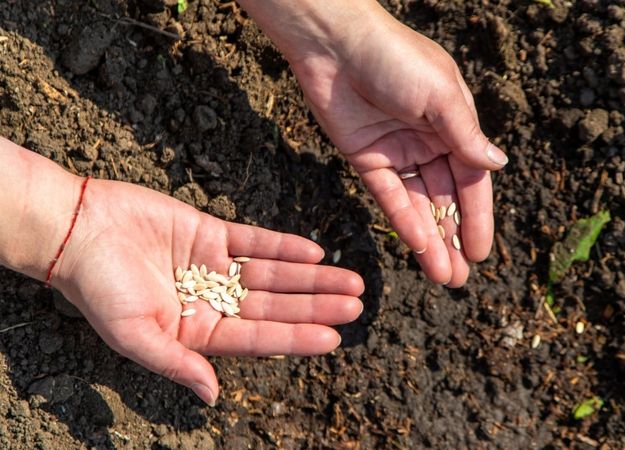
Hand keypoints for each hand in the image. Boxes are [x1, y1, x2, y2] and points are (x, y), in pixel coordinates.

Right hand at [52, 179, 363, 405]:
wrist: (76, 230)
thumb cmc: (98, 289)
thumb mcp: (134, 336)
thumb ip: (176, 364)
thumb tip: (213, 397)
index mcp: (198, 332)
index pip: (258, 337)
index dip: (296, 336)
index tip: (334, 339)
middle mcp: (213, 301)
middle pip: (275, 305)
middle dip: (316, 305)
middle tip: (356, 304)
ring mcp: (215, 266)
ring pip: (273, 272)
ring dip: (311, 275)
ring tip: (349, 279)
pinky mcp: (211, 232)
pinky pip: (254, 240)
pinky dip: (283, 245)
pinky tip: (314, 250)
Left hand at [273, 4, 507, 286]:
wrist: (334, 43)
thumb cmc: (395, 57)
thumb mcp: (439, 95)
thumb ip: (465, 136)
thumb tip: (498, 165)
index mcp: (453, 124)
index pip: (472, 180)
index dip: (477, 217)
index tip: (480, 253)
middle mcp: (428, 142)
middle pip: (446, 199)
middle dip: (453, 238)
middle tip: (460, 279)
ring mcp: (397, 152)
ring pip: (419, 205)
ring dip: (430, 240)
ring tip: (442, 276)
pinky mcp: (365, 158)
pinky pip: (389, 196)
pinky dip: (402, 221)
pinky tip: (416, 247)